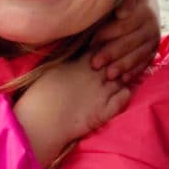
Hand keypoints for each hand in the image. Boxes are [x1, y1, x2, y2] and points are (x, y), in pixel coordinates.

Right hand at [14, 58, 130, 168]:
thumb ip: (71, 59)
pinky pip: (124, 98)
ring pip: (123, 78)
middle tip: (119, 64)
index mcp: (82, 64)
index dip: (108, 48)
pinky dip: (126, 94)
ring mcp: (101, 93)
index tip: (109, 50)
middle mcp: (95, 76)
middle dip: (120, 61)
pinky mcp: (104, 111)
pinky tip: (122, 94)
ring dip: (125, 77)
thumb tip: (77, 51)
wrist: (42, 120)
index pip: (104, 47)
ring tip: (123, 78)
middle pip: (117, 62)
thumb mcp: (54, 68)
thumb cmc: (42, 94)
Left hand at [89, 0, 160, 81]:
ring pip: (138, 55)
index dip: (107, 34)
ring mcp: (154, 40)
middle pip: (130, 42)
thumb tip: (121, 13)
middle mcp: (153, 26)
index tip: (91, 42)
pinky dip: (134, 72)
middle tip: (94, 64)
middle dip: (111, 54)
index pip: (124, 25)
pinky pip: (145, 63)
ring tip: (108, 75)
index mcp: (145, 10)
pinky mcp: (154, 50)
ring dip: (123, 66)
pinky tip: (123, 80)